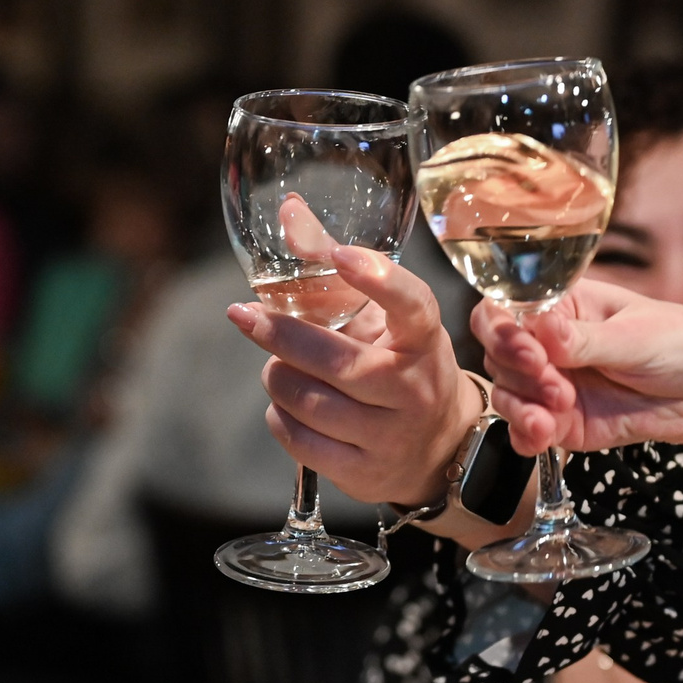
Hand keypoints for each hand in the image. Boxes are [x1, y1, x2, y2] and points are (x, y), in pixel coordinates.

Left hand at [225, 244, 486, 505]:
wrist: (436, 449)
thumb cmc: (400, 365)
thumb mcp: (384, 318)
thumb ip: (334, 264)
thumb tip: (288, 209)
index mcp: (424, 340)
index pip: (412, 305)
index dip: (378, 279)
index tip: (342, 256)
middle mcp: (413, 388)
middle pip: (332, 359)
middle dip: (277, 333)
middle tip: (245, 316)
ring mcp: (391, 435)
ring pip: (306, 399)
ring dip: (275, 376)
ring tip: (275, 366)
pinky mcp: (364, 472)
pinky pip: (298, 439)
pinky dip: (279, 416)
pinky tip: (286, 404)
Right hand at [475, 279, 682, 455]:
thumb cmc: (680, 342)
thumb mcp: (636, 335)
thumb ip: (586, 339)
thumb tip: (542, 329)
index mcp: (559, 306)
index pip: (502, 311)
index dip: (502, 331)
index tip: (528, 350)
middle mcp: (546, 345)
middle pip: (498, 357)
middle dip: (520, 374)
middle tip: (557, 385)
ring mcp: (551, 385)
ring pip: (507, 395)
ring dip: (522, 407)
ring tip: (556, 413)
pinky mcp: (561, 423)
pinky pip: (526, 432)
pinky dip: (525, 437)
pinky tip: (541, 436)